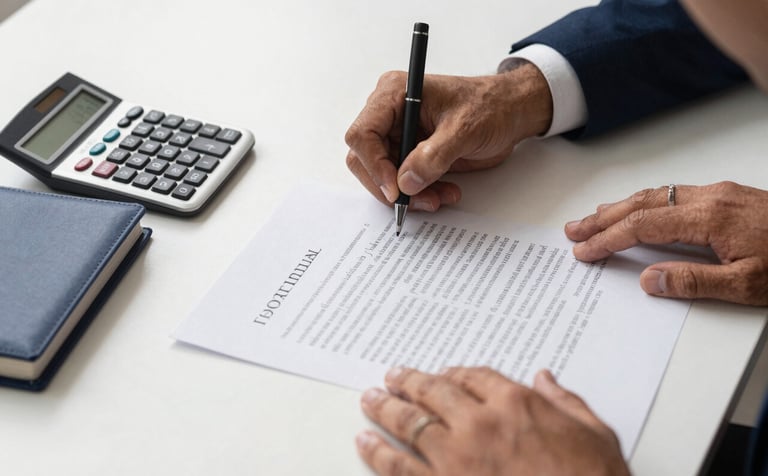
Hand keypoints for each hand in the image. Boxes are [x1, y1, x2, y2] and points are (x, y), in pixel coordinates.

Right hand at [345, 61, 551, 211]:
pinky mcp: (409, 153)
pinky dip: (418, 194)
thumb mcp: (464, 129)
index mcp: (394, 94)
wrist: (509, 113)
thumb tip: (406, 181)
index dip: (374, 165)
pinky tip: (443, 192)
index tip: (396, 189)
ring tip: (439, 198)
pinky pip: (401, 182)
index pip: (363, 134)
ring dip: (408, 194)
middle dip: (391, 186)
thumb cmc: (489, 107)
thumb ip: (434, 156)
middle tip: (417, 200)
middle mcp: (390, 114)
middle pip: (365, 159)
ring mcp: (398, 135)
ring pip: (383, 176)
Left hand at [356, 367, 628, 475]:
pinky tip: (365, 442)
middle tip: (393, 376)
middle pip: (434, 392)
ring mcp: (456, 459)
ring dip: (386, 408)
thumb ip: (566, 402)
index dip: (456, 373)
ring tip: (370, 398)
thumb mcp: (595, 435)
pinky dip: (378, 453)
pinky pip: (400, 468)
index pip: (475, 376)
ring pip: (410, 423)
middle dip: (409, 381)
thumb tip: (547, 379)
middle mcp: (480, 424)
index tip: (445, 373)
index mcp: (516, 404)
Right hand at [565, 181, 767, 304]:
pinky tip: (639, 207)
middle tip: (574, 229)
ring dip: (620, 206)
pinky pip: (671, 193)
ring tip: (593, 217)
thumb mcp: (749, 284)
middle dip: (602, 217)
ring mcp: (717, 193)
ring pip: (654, 194)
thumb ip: (695, 281)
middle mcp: (708, 197)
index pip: (642, 226)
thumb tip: (650, 280)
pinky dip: (644, 201)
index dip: (608, 238)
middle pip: (641, 203)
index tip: (584, 250)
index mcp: (708, 218)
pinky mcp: (727, 195)